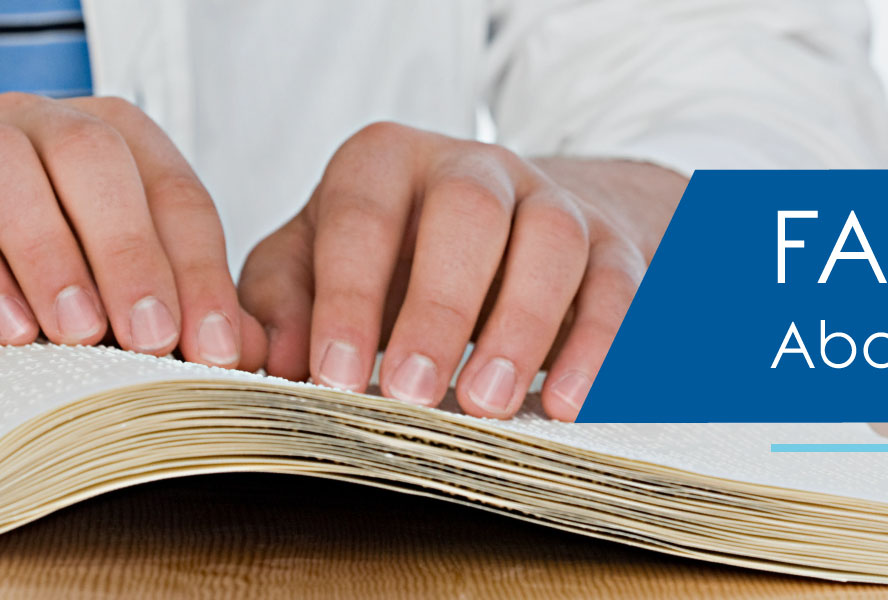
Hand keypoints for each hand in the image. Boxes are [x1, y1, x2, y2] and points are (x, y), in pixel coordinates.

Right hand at [0, 93, 264, 367]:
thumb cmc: (23, 274)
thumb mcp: (110, 293)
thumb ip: (180, 310)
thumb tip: (251, 354)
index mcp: (115, 142)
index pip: (175, 194)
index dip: (202, 272)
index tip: (218, 349)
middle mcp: (41, 126)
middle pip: (96, 159)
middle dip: (133, 253)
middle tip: (153, 338)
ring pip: (9, 171)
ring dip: (52, 256)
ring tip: (80, 334)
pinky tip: (11, 329)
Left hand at [239, 122, 683, 420]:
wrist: (499, 229)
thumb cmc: (384, 258)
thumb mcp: (312, 263)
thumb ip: (281, 301)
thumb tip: (270, 358)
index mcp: (384, 160)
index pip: (362, 214)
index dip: (348, 297)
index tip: (336, 378)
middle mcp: (472, 165)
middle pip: (469, 211)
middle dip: (440, 305)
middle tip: (414, 394)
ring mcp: (549, 198)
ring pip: (553, 240)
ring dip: (523, 325)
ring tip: (488, 405)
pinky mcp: (609, 243)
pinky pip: (617, 285)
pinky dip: (597, 346)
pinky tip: (566, 404)